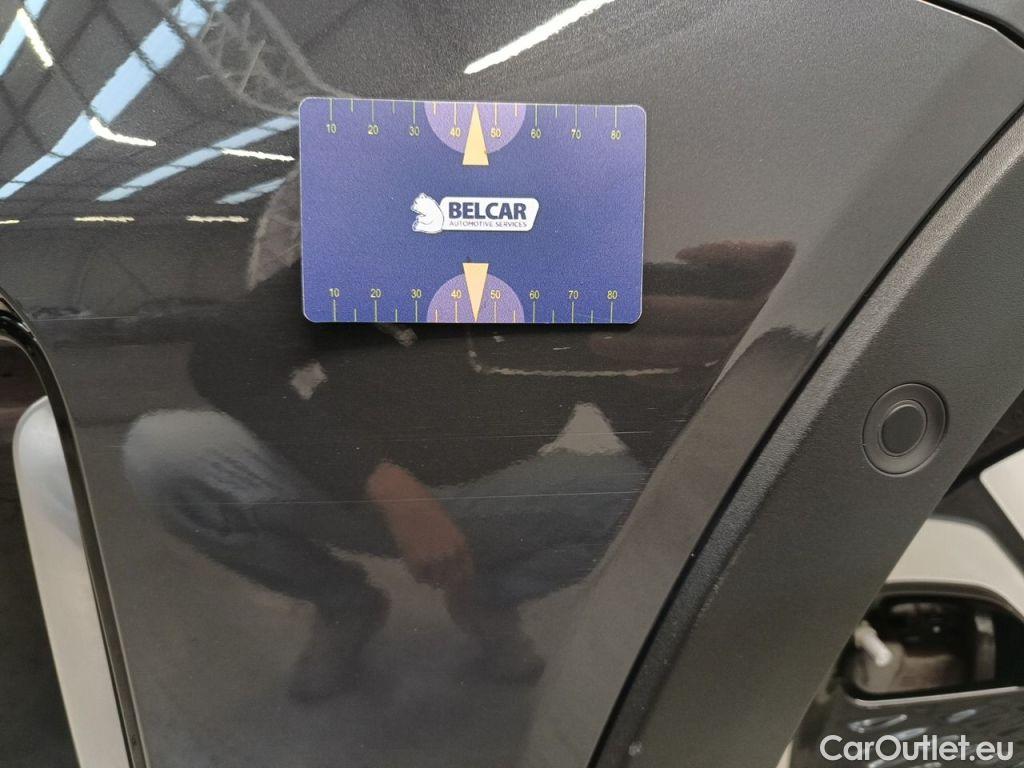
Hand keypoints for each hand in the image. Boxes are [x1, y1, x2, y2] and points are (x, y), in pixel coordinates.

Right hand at [367, 462, 473, 588]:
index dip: (462, 584)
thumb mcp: (448, 528)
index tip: (456, 588)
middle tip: (438, 582)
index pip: (467, 574)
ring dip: (430, 577)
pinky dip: (416, 572)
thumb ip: (453, 547)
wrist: (406, 503)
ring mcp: (434, 559)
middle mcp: (450, 554)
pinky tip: (412, 559)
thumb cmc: (426, 510)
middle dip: (446, 584)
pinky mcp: (417, 562)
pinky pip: (419, 578)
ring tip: (423, 563)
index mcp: (461, 544)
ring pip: (435, 582)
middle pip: (452, 582)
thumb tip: (453, 568)